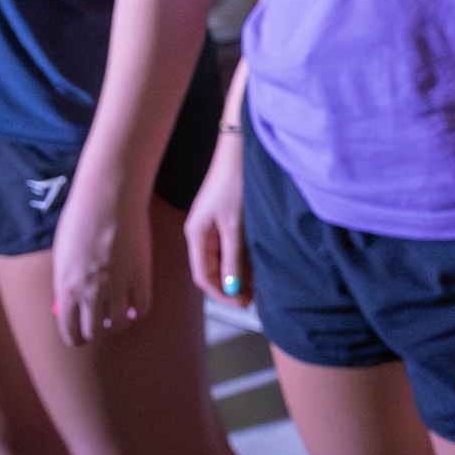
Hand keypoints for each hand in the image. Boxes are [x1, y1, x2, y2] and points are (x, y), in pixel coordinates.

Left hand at [48, 177, 150, 344]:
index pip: (69, 330)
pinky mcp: (140, 275)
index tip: (80, 339)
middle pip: (95, 331)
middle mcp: (90, 291)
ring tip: (118, 317)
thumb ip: (65, 281)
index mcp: (65, 286)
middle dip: (96, 334)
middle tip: (100, 329)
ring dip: (117, 325)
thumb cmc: (81, 218)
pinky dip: (136, 312)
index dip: (76, 338)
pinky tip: (133, 306)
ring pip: (119, 324)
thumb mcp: (63, 254)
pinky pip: (141, 308)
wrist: (109, 196)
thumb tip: (68, 303)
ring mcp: (117, 284)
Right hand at [183, 122, 248, 304]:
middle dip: (232, 286)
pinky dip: (243, 258)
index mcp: (196, 235)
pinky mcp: (226, 218)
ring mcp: (213, 226)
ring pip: (224, 259)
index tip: (243, 304)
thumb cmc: (235, 184)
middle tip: (255, 298)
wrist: (241, 150)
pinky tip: (258, 264)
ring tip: (259, 284)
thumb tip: (233, 288)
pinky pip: (232, 246)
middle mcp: (201, 233)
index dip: (222, 294)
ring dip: (239, 273)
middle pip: (213, 270)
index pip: (203, 277)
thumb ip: (233, 259)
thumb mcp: (235, 226)